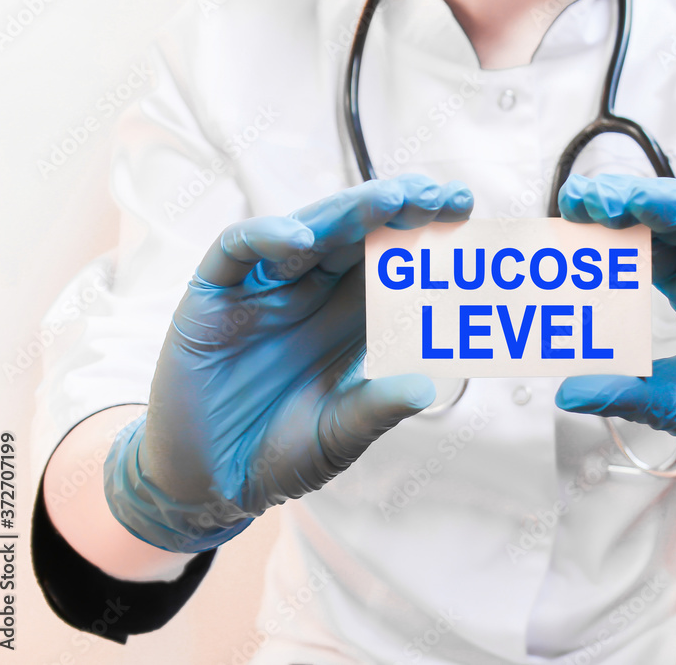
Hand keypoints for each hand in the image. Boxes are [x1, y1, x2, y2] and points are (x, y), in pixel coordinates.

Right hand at [104, 175, 473, 551]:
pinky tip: (303, 240)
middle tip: (439, 194)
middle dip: (399, 212)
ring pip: (309, 233)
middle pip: (357, 238)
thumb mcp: (336, 437)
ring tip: (392, 199)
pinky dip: (266, 237)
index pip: (391, 267)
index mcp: (348, 322)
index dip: (425, 239)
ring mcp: (263, 292)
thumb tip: (425, 388)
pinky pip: (237, 251)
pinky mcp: (212, 297)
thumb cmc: (278, 454)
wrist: (210, 481)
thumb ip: (374, 410)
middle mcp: (310, 295)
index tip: (464, 213)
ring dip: (349, 212)